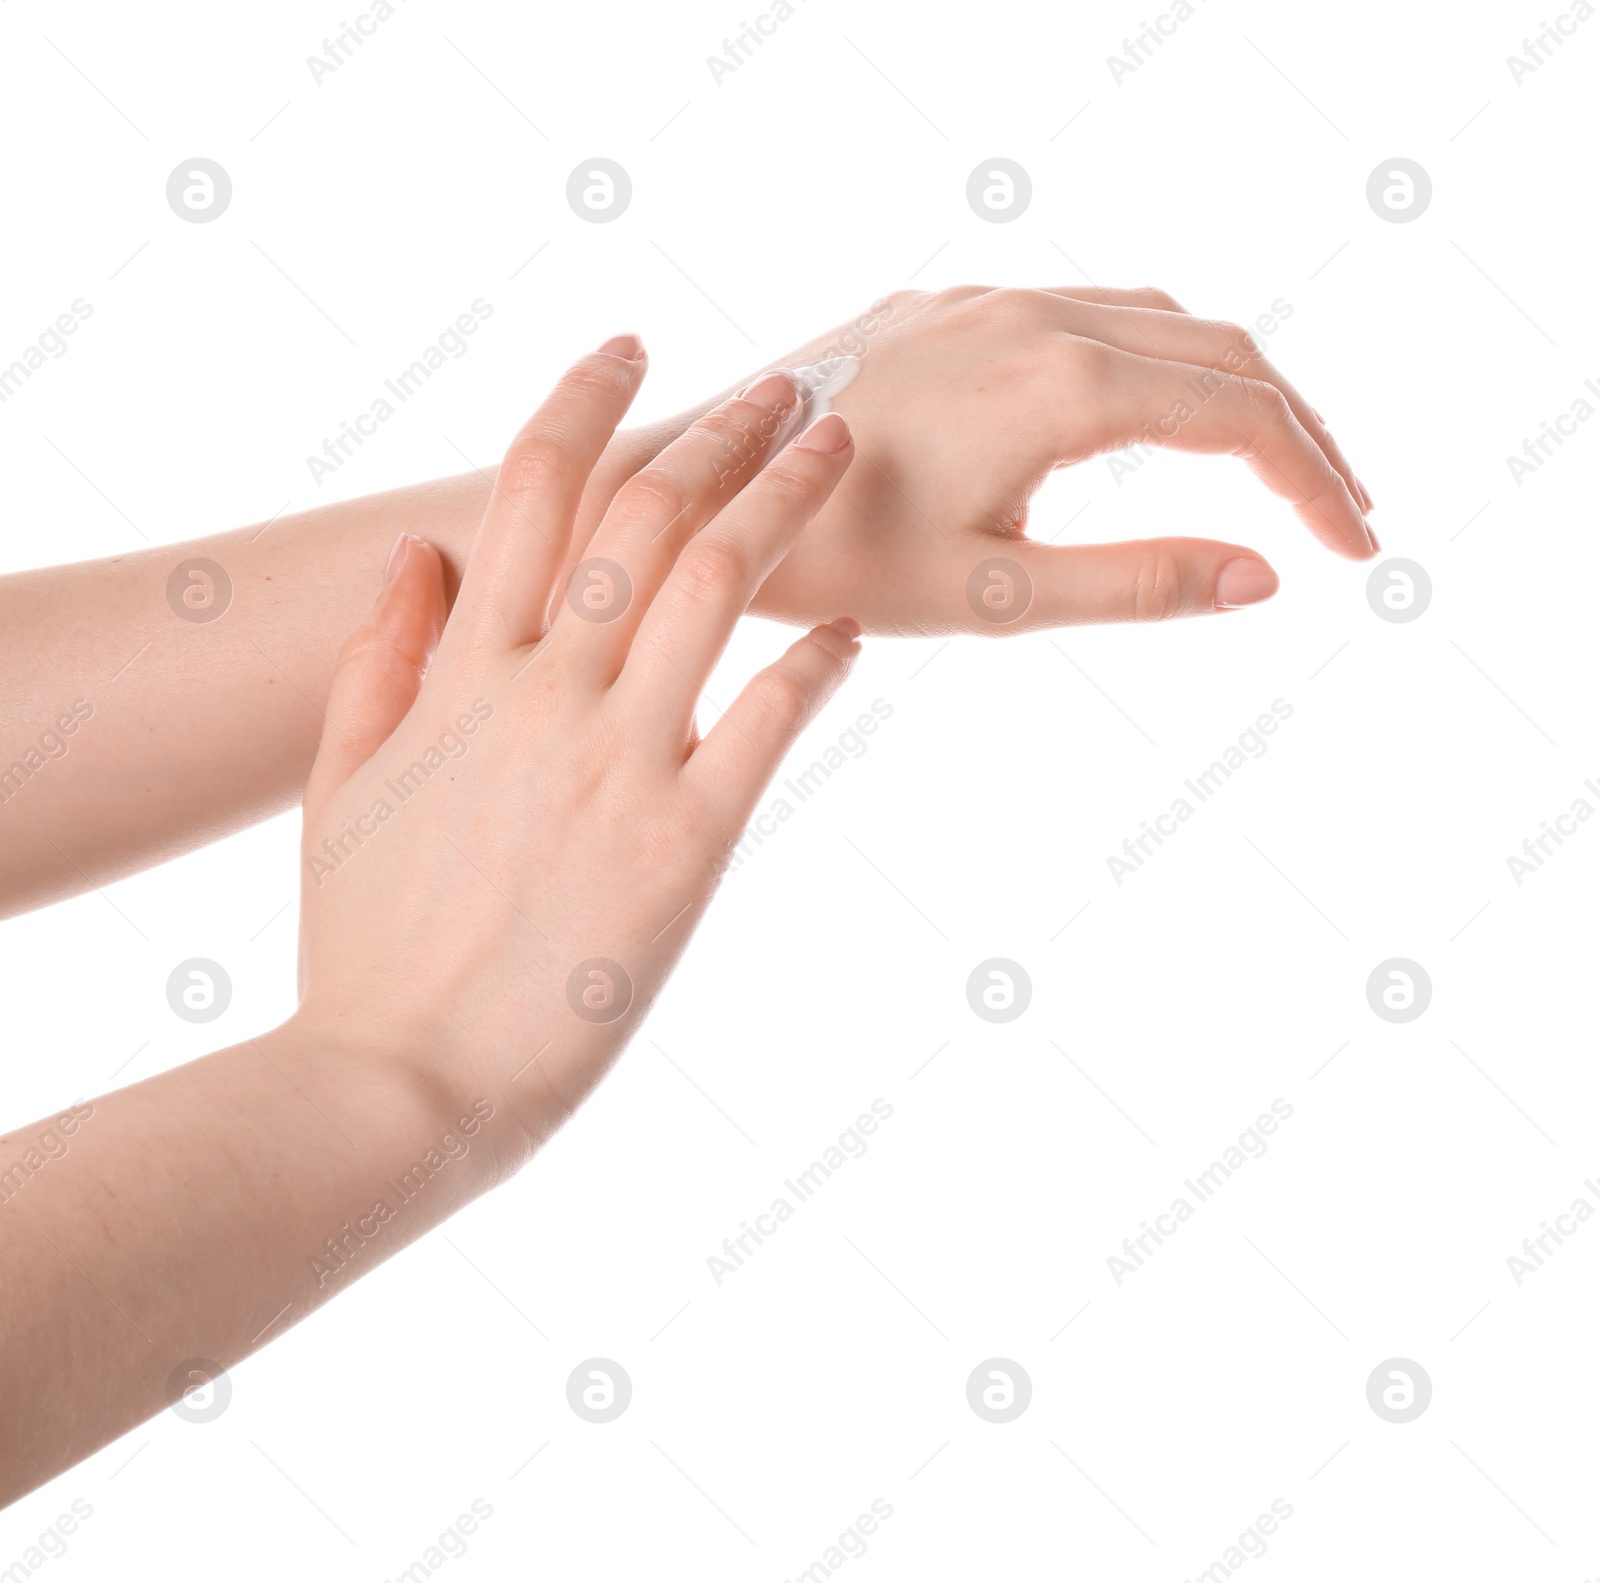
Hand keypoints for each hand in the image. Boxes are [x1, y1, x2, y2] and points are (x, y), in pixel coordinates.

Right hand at [293, 340, 858, 1149]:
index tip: (629, 348)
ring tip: (840, 449)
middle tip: (788, 385)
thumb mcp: (337, 789)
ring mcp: (617, 763)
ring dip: (788, 501)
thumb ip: (378, 664)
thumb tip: (413, 554)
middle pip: (647, 514)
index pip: (526, 489)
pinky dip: (820, 662)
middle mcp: (542, 694)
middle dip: (724, 431)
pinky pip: (770, 720)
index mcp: (457, 673)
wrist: (398, 1083)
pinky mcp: (685, 843)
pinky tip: (856, 631)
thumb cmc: (366, 948)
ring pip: (718, 584)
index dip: (583, 401)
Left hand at [605, 285, 1375, 633]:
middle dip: (1296, 430)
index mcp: (1062, 384)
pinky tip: (1148, 412)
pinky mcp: (942, 305)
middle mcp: (1035, 315)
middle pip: (1221, 351)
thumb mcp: (994, 594)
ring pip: (1157, 319)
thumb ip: (1136, 583)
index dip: (1316, 481)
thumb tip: (1263, 579)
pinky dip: (1153, 359)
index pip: (1241, 417)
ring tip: (1268, 462)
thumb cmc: (831, 558)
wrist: (697, 494)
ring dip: (1227, 386)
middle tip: (1341, 506)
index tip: (1357, 548)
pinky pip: (1084, 309)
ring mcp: (985, 299)